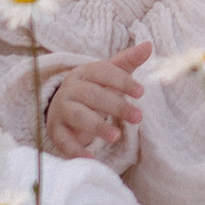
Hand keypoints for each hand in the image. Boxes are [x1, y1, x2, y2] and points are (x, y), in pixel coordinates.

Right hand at [45, 45, 148, 159]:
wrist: (62, 106)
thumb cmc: (93, 88)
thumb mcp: (109, 74)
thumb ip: (128, 61)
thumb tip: (149, 45)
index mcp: (84, 72)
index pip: (103, 73)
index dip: (123, 81)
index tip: (142, 92)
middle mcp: (70, 89)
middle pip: (93, 95)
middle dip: (117, 105)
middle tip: (138, 117)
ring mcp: (61, 110)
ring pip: (78, 116)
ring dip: (97, 126)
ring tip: (116, 136)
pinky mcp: (56, 131)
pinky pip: (64, 141)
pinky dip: (75, 150)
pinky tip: (91, 158)